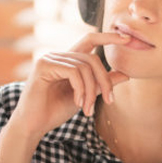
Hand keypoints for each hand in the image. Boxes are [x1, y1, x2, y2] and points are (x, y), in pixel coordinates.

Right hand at [0, 32, 129, 162]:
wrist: (34, 125)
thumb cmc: (55, 111)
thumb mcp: (85, 96)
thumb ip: (101, 84)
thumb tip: (125, 73)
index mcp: (68, 60)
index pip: (90, 40)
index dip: (108, 37)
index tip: (128, 38)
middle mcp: (58, 55)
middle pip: (92, 58)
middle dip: (104, 80)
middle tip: (109, 101)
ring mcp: (49, 58)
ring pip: (84, 67)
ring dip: (91, 91)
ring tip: (88, 109)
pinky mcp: (43, 65)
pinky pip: (73, 72)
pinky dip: (80, 89)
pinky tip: (78, 103)